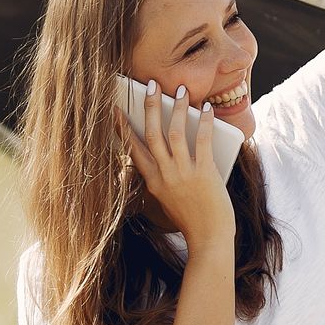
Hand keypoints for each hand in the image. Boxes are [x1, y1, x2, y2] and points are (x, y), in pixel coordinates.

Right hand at [117, 81, 235, 250]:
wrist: (208, 239)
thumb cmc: (192, 220)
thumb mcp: (169, 199)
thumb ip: (166, 176)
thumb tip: (170, 150)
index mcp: (153, 182)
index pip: (133, 149)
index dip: (124, 128)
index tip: (116, 110)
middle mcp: (164, 175)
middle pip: (151, 134)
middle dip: (149, 107)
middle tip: (149, 85)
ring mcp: (183, 173)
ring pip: (174, 133)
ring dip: (176, 108)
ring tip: (180, 90)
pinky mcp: (204, 173)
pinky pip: (201, 140)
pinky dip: (204, 122)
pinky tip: (206, 109)